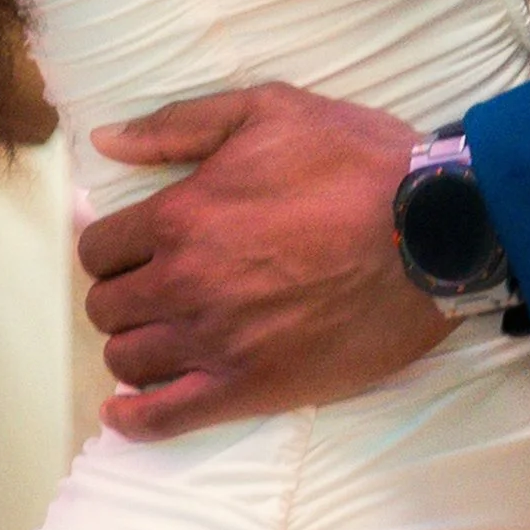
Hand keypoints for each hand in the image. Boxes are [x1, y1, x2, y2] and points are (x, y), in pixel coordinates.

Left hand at [76, 85, 448, 437]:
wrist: (431, 232)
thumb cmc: (355, 161)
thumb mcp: (270, 110)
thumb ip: (179, 125)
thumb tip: (105, 141)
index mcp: (183, 216)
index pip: (99, 247)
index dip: (112, 245)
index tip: (135, 245)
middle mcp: (185, 284)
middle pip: (107, 306)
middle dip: (122, 292)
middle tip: (154, 285)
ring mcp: (215, 343)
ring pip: (128, 360)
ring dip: (134, 345)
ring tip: (161, 333)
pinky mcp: (249, 388)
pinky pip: (164, 418)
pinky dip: (134, 419)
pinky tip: (126, 410)